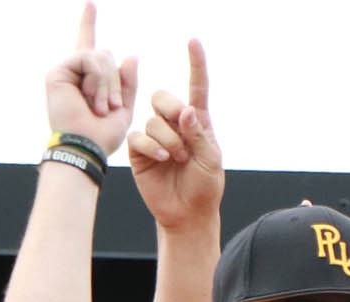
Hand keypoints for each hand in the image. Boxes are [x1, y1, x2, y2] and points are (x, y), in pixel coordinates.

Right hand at [44, 3, 138, 156]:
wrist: (87, 147)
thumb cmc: (104, 134)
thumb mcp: (124, 106)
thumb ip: (127, 82)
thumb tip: (130, 55)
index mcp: (90, 78)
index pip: (90, 45)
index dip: (88, 22)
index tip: (91, 3)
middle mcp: (75, 71)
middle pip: (105, 54)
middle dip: (116, 81)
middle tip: (111, 107)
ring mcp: (65, 70)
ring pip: (99, 55)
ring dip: (108, 82)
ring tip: (101, 107)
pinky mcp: (56, 72)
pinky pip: (88, 58)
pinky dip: (98, 78)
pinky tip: (91, 97)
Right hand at [127, 39, 222, 230]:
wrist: (187, 213)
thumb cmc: (205, 187)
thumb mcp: (210, 160)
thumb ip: (199, 134)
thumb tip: (186, 109)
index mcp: (198, 123)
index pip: (197, 88)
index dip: (196, 65)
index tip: (192, 41)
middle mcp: (175, 125)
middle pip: (163, 97)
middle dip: (170, 111)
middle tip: (184, 139)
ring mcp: (155, 135)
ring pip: (152, 120)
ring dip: (168, 140)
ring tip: (177, 159)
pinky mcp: (139, 149)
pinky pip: (139, 136)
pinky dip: (152, 147)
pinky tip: (162, 160)